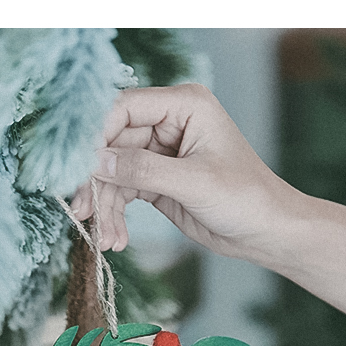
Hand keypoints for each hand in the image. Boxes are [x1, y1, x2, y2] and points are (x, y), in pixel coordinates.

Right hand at [70, 84, 294, 257]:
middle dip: (98, 182)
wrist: (264, 231)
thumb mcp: (193, 182)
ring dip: (105, 206)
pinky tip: (116, 239)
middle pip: (112, 144)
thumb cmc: (244, 198)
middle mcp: (168, 123)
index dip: (97, 136)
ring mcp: (160, 153)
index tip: (81, 169)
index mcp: (183, 105)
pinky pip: (123, 192)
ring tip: (106, 239)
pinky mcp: (156, 181)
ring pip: (114, 172)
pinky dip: (115, 215)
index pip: (125, 108)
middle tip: (85, 213)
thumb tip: (96, 162)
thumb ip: (143, 170)